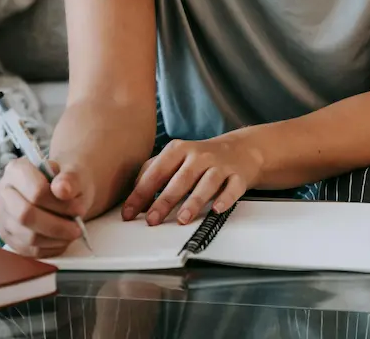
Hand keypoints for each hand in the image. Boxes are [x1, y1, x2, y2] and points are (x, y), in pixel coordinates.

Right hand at [0, 157, 90, 256]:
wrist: (61, 191)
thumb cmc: (66, 182)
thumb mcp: (75, 173)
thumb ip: (70, 178)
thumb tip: (62, 190)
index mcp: (16, 170)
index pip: (35, 191)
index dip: (59, 204)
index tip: (79, 209)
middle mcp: (3, 192)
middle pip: (25, 215)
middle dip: (56, 226)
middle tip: (77, 228)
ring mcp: (2, 216)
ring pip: (27, 236)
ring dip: (55, 239)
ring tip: (72, 233)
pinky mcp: (7, 236)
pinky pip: (28, 250)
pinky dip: (49, 248)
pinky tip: (61, 240)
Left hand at [122, 136, 262, 225]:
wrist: (240, 150)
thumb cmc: (200, 159)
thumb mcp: (174, 158)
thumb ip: (152, 173)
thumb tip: (134, 200)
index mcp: (178, 150)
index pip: (156, 172)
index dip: (141, 193)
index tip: (129, 213)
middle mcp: (199, 156)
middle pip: (181, 178)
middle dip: (165, 200)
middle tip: (152, 220)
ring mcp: (220, 165)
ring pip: (207, 183)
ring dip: (194, 201)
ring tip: (183, 219)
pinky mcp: (238, 176)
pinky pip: (232, 188)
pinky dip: (225, 198)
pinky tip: (217, 209)